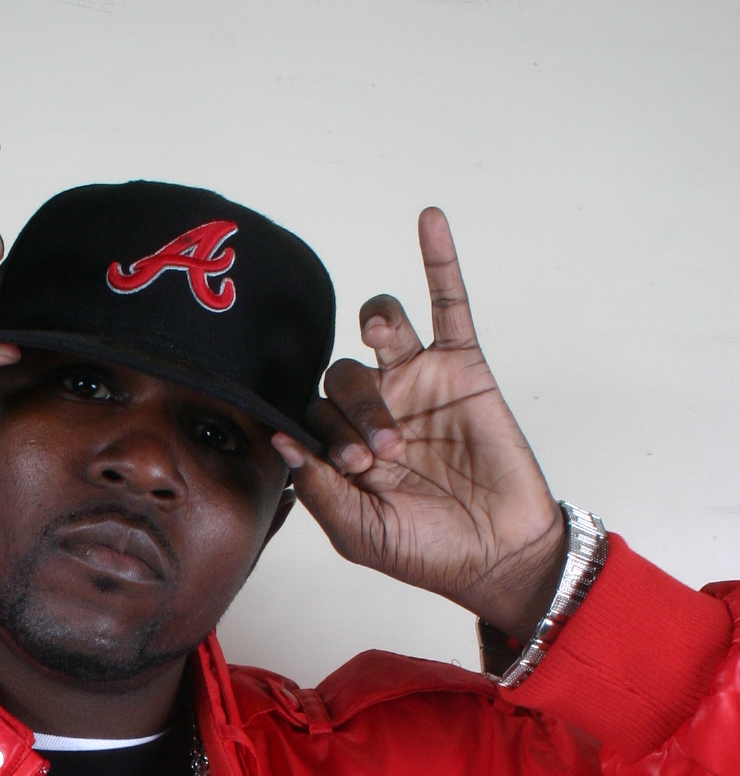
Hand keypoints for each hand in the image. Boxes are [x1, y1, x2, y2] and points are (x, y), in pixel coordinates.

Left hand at [273, 209, 565, 644]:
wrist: (496, 554)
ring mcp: (417, 381)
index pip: (309, 413)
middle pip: (341, 374)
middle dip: (354, 411)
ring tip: (383, 351)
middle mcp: (374, 407)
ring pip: (381, 330)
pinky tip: (429, 220)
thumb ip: (316, 487)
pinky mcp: (462, 367)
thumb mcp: (357, 531)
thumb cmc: (425, 550)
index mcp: (342, 446)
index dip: (320, 433)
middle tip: (380, 454)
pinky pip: (447, 303)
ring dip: (375, 333)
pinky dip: (439, 261)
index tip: (349, 468)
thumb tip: (278, 438)